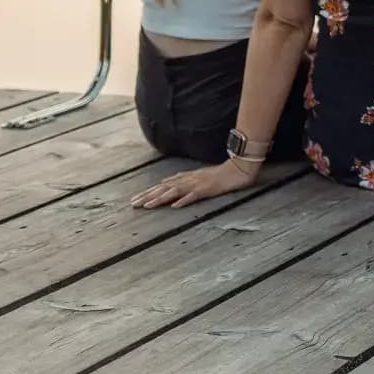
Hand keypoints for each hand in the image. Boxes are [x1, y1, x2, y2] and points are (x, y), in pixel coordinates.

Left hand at [131, 157, 259, 208]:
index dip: (148, 192)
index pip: (163, 185)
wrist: (240, 167)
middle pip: (164, 188)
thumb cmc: (221, 173)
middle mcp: (189, 179)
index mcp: (186, 178)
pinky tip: (175, 206)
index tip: (135, 199)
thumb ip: (184, 179)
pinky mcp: (208, 189)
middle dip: (148, 196)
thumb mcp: (199, 176)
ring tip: (147, 206)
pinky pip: (194, 195)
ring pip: (175, 191)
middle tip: (133, 204)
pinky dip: (184, 200)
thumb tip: (167, 181)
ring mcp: (198, 184)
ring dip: (160, 199)